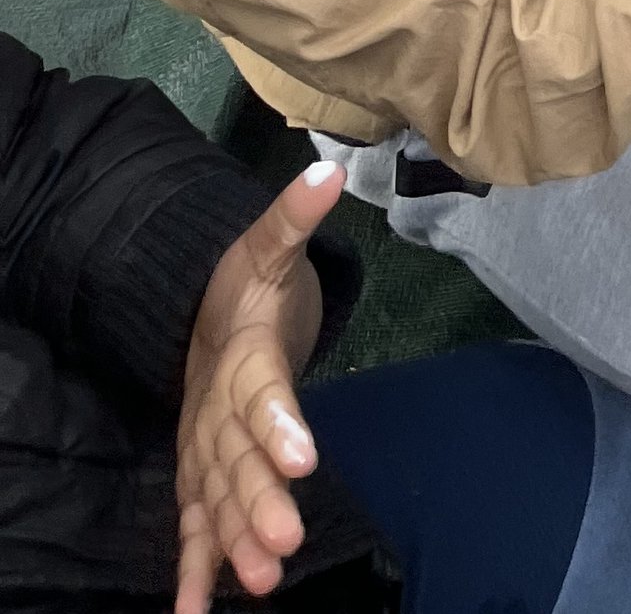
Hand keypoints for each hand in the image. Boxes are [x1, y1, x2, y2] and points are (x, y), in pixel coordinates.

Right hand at [175, 162, 340, 612]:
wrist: (199, 316)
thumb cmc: (247, 286)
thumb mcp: (269, 247)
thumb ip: (295, 218)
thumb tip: (329, 170)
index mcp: (239, 359)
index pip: (259, 393)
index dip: (277, 424)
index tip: (302, 456)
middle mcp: (216, 413)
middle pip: (237, 461)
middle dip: (259, 500)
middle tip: (286, 537)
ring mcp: (205, 451)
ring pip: (217, 500)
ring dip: (236, 541)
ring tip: (264, 578)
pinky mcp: (201, 479)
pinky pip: (193, 529)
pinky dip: (195, 571)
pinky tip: (196, 613)